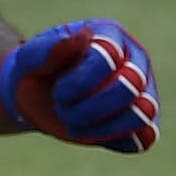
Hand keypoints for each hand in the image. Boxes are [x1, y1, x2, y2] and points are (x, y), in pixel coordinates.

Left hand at [0, 20, 157, 152]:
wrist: (38, 100)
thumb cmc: (36, 73)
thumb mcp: (30, 59)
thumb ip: (51, 48)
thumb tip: (84, 35)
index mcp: (110, 37)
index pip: (107, 59)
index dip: (79, 82)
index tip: (58, 92)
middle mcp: (134, 60)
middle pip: (130, 86)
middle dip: (90, 108)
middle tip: (64, 109)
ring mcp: (144, 91)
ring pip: (144, 112)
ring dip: (103, 128)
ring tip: (76, 125)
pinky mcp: (142, 122)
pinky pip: (145, 137)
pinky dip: (117, 141)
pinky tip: (92, 133)